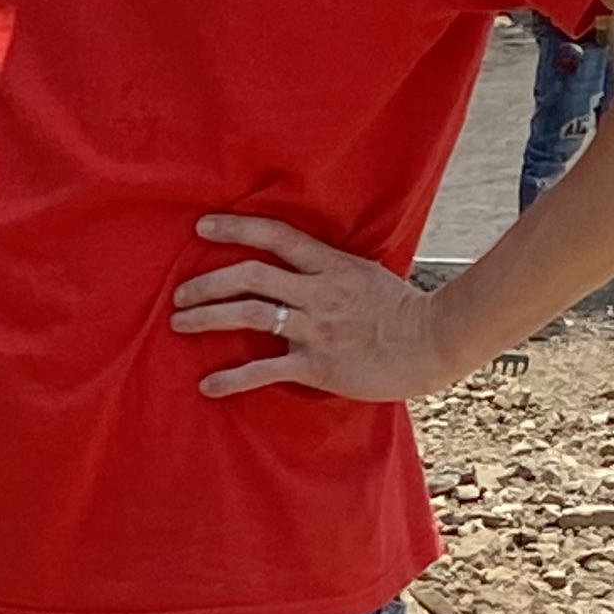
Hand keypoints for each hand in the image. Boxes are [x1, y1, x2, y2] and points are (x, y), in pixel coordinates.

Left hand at [171, 216, 448, 403]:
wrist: (434, 343)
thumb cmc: (403, 311)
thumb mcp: (365, 275)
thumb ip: (330, 271)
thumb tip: (298, 268)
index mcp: (332, 265)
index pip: (277, 237)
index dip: (236, 228)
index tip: (201, 227)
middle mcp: (319, 291)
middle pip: (251, 276)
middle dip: (208, 282)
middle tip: (180, 293)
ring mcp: (316, 327)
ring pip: (250, 314)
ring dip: (207, 318)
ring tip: (180, 323)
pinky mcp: (317, 364)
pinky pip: (264, 370)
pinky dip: (231, 379)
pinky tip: (207, 386)